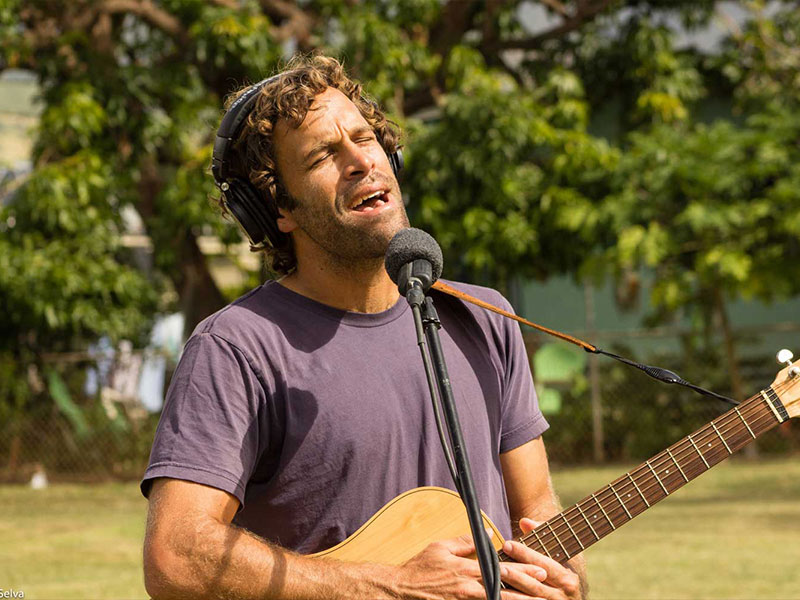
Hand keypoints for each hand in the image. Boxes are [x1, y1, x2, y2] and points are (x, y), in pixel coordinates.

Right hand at [391, 532, 549, 598]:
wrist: (400, 591)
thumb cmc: (420, 568)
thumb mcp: (440, 547)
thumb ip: (465, 541)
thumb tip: (488, 533)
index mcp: (465, 569)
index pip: (499, 568)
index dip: (521, 569)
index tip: (539, 569)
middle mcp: (467, 587)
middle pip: (503, 589)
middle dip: (526, 589)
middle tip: (544, 589)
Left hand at [498, 518, 582, 599]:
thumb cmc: (562, 577)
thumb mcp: (559, 558)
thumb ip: (541, 536)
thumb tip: (524, 522)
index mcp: (568, 579)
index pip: (543, 564)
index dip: (525, 554)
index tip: (507, 544)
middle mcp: (563, 596)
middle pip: (535, 585)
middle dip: (516, 575)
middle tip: (498, 565)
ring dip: (512, 592)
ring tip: (497, 580)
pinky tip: (500, 595)